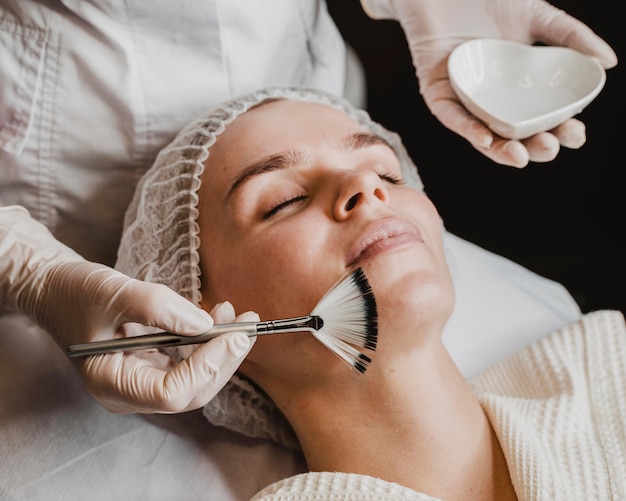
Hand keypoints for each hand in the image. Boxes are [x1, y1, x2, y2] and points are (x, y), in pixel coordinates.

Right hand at [1, 207, 253, 412]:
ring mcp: (141, 380)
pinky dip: (207, 342)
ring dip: (221, 349)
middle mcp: (130, 391)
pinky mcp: (151, 365)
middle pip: (192, 390)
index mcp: (113, 384)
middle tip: (249, 325)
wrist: (54, 288)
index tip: (234, 333)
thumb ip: (160, 309)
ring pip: (196, 379)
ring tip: (235, 315)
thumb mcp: (115, 293)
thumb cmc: (75, 291)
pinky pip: (188, 362)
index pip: (174, 393)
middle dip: (225, 358)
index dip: (209, 366)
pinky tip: (217, 317)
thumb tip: (207, 324)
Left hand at [365, 0, 617, 166]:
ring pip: (484, 136)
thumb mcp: (539, 17)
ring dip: (502, 150)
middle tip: (551, 146)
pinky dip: (468, 129)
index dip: (559, 131)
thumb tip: (608, 65)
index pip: (541, 118)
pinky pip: (452, 117)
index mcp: (519, 90)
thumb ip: (573, 38)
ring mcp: (465, 100)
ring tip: (522, 156)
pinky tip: (485, 139)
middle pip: (515, 135)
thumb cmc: (491, 2)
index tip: (576, 133)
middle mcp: (492, 101)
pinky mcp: (437, 95)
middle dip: (534, 147)